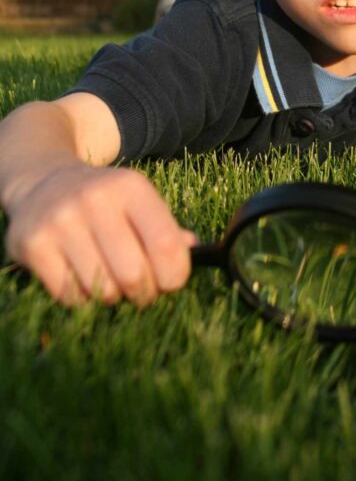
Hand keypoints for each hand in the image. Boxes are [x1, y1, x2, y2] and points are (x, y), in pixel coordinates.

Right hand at [5, 163, 194, 305]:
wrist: (43, 183)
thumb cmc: (105, 203)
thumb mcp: (138, 203)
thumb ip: (168, 230)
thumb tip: (195, 250)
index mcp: (131, 187)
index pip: (168, 247)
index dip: (175, 277)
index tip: (170, 282)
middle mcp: (95, 199)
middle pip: (135, 275)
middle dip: (143, 293)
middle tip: (139, 288)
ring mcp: (61, 221)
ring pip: (102, 290)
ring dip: (111, 295)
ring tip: (107, 276)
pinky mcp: (34, 244)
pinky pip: (70, 295)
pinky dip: (81, 297)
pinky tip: (80, 275)